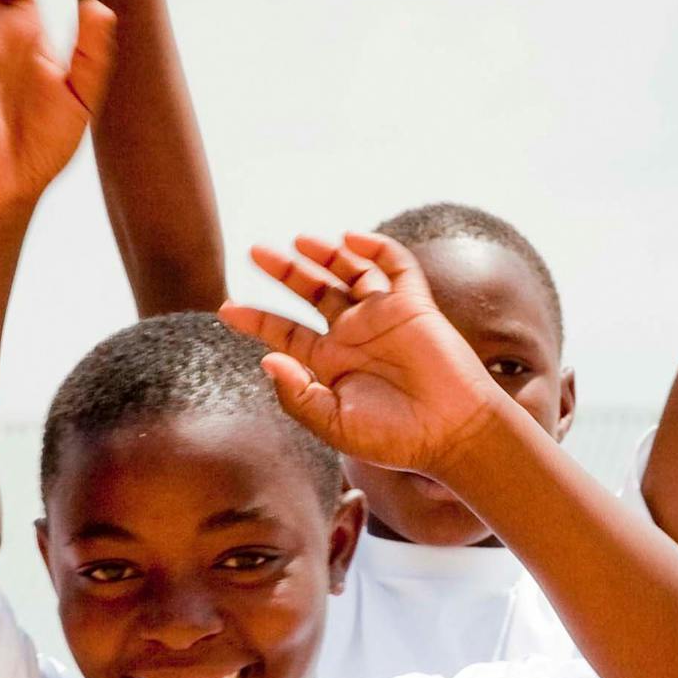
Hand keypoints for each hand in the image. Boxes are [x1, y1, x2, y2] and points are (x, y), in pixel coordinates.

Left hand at [218, 232, 502, 473]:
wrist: (451, 434)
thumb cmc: (395, 438)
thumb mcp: (334, 424)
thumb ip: (298, 396)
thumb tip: (267, 359)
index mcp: (330, 365)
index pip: (286, 332)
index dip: (256, 319)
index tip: (227, 309)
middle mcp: (354, 336)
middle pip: (313, 292)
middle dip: (285, 271)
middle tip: (255, 251)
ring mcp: (383, 318)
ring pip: (349, 272)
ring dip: (325, 253)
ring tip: (299, 241)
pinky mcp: (413, 306)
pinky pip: (396, 266)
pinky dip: (376, 248)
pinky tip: (351, 239)